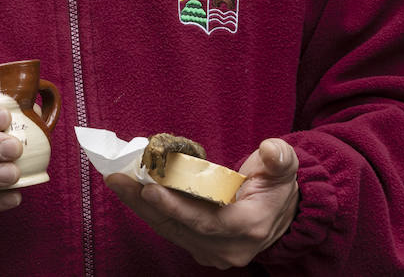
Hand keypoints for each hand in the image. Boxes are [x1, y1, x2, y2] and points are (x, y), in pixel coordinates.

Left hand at [106, 138, 299, 268]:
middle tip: (118, 179)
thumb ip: (279, 157)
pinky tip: (132, 191)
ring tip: (118, 181)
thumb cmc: (278, 186)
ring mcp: (214, 252)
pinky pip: (172, 230)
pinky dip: (152, 211)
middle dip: (145, 204)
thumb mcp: (285, 166)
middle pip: (180, 227)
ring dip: (141, 207)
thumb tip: (270, 150)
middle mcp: (229, 247)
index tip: (151, 189)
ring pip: (171, 230)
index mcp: (249, 225)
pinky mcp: (201, 249)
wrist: (282, 214)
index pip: (208, 221)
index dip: (178, 207)